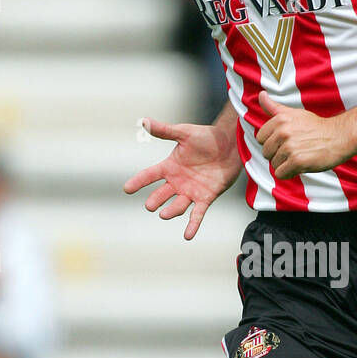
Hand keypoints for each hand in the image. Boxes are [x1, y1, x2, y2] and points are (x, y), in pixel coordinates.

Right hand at [123, 117, 240, 239]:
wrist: (229, 144)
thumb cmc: (206, 137)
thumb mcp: (183, 133)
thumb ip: (164, 130)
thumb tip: (143, 121)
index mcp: (170, 167)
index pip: (150, 175)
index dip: (139, 182)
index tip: (127, 189)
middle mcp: (178, 182)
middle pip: (162, 194)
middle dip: (156, 200)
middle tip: (150, 205)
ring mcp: (191, 191)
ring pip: (178, 205)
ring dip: (171, 211)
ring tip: (164, 214)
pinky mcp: (206, 198)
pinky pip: (197, 214)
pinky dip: (192, 225)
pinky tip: (187, 236)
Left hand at [256, 92, 351, 178]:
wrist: (340, 136)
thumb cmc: (317, 127)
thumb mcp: (294, 113)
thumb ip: (274, 107)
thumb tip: (261, 95)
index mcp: (280, 120)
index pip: (260, 138)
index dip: (272, 142)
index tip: (285, 141)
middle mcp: (283, 132)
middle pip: (266, 152)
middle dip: (278, 155)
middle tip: (294, 150)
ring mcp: (290, 147)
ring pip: (274, 164)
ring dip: (285, 164)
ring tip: (299, 156)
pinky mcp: (297, 161)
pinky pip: (281, 174)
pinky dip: (289, 173)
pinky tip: (300, 166)